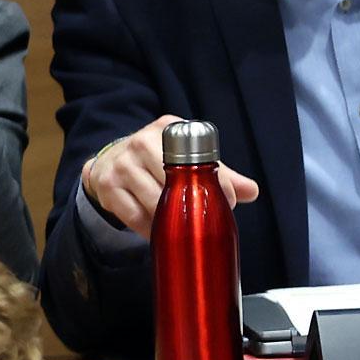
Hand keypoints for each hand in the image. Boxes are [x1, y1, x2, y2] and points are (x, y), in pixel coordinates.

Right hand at [81, 114, 260, 237]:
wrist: (110, 161)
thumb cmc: (155, 160)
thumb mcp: (185, 157)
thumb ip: (219, 172)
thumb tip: (251, 191)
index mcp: (167, 129)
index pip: (196, 156)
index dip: (217, 181)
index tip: (229, 200)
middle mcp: (141, 142)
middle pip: (174, 180)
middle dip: (193, 204)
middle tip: (206, 220)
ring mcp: (122, 164)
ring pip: (154, 202)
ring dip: (171, 220)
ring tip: (183, 227)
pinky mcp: (108, 187)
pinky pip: (135, 217)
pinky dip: (150, 228)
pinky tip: (159, 231)